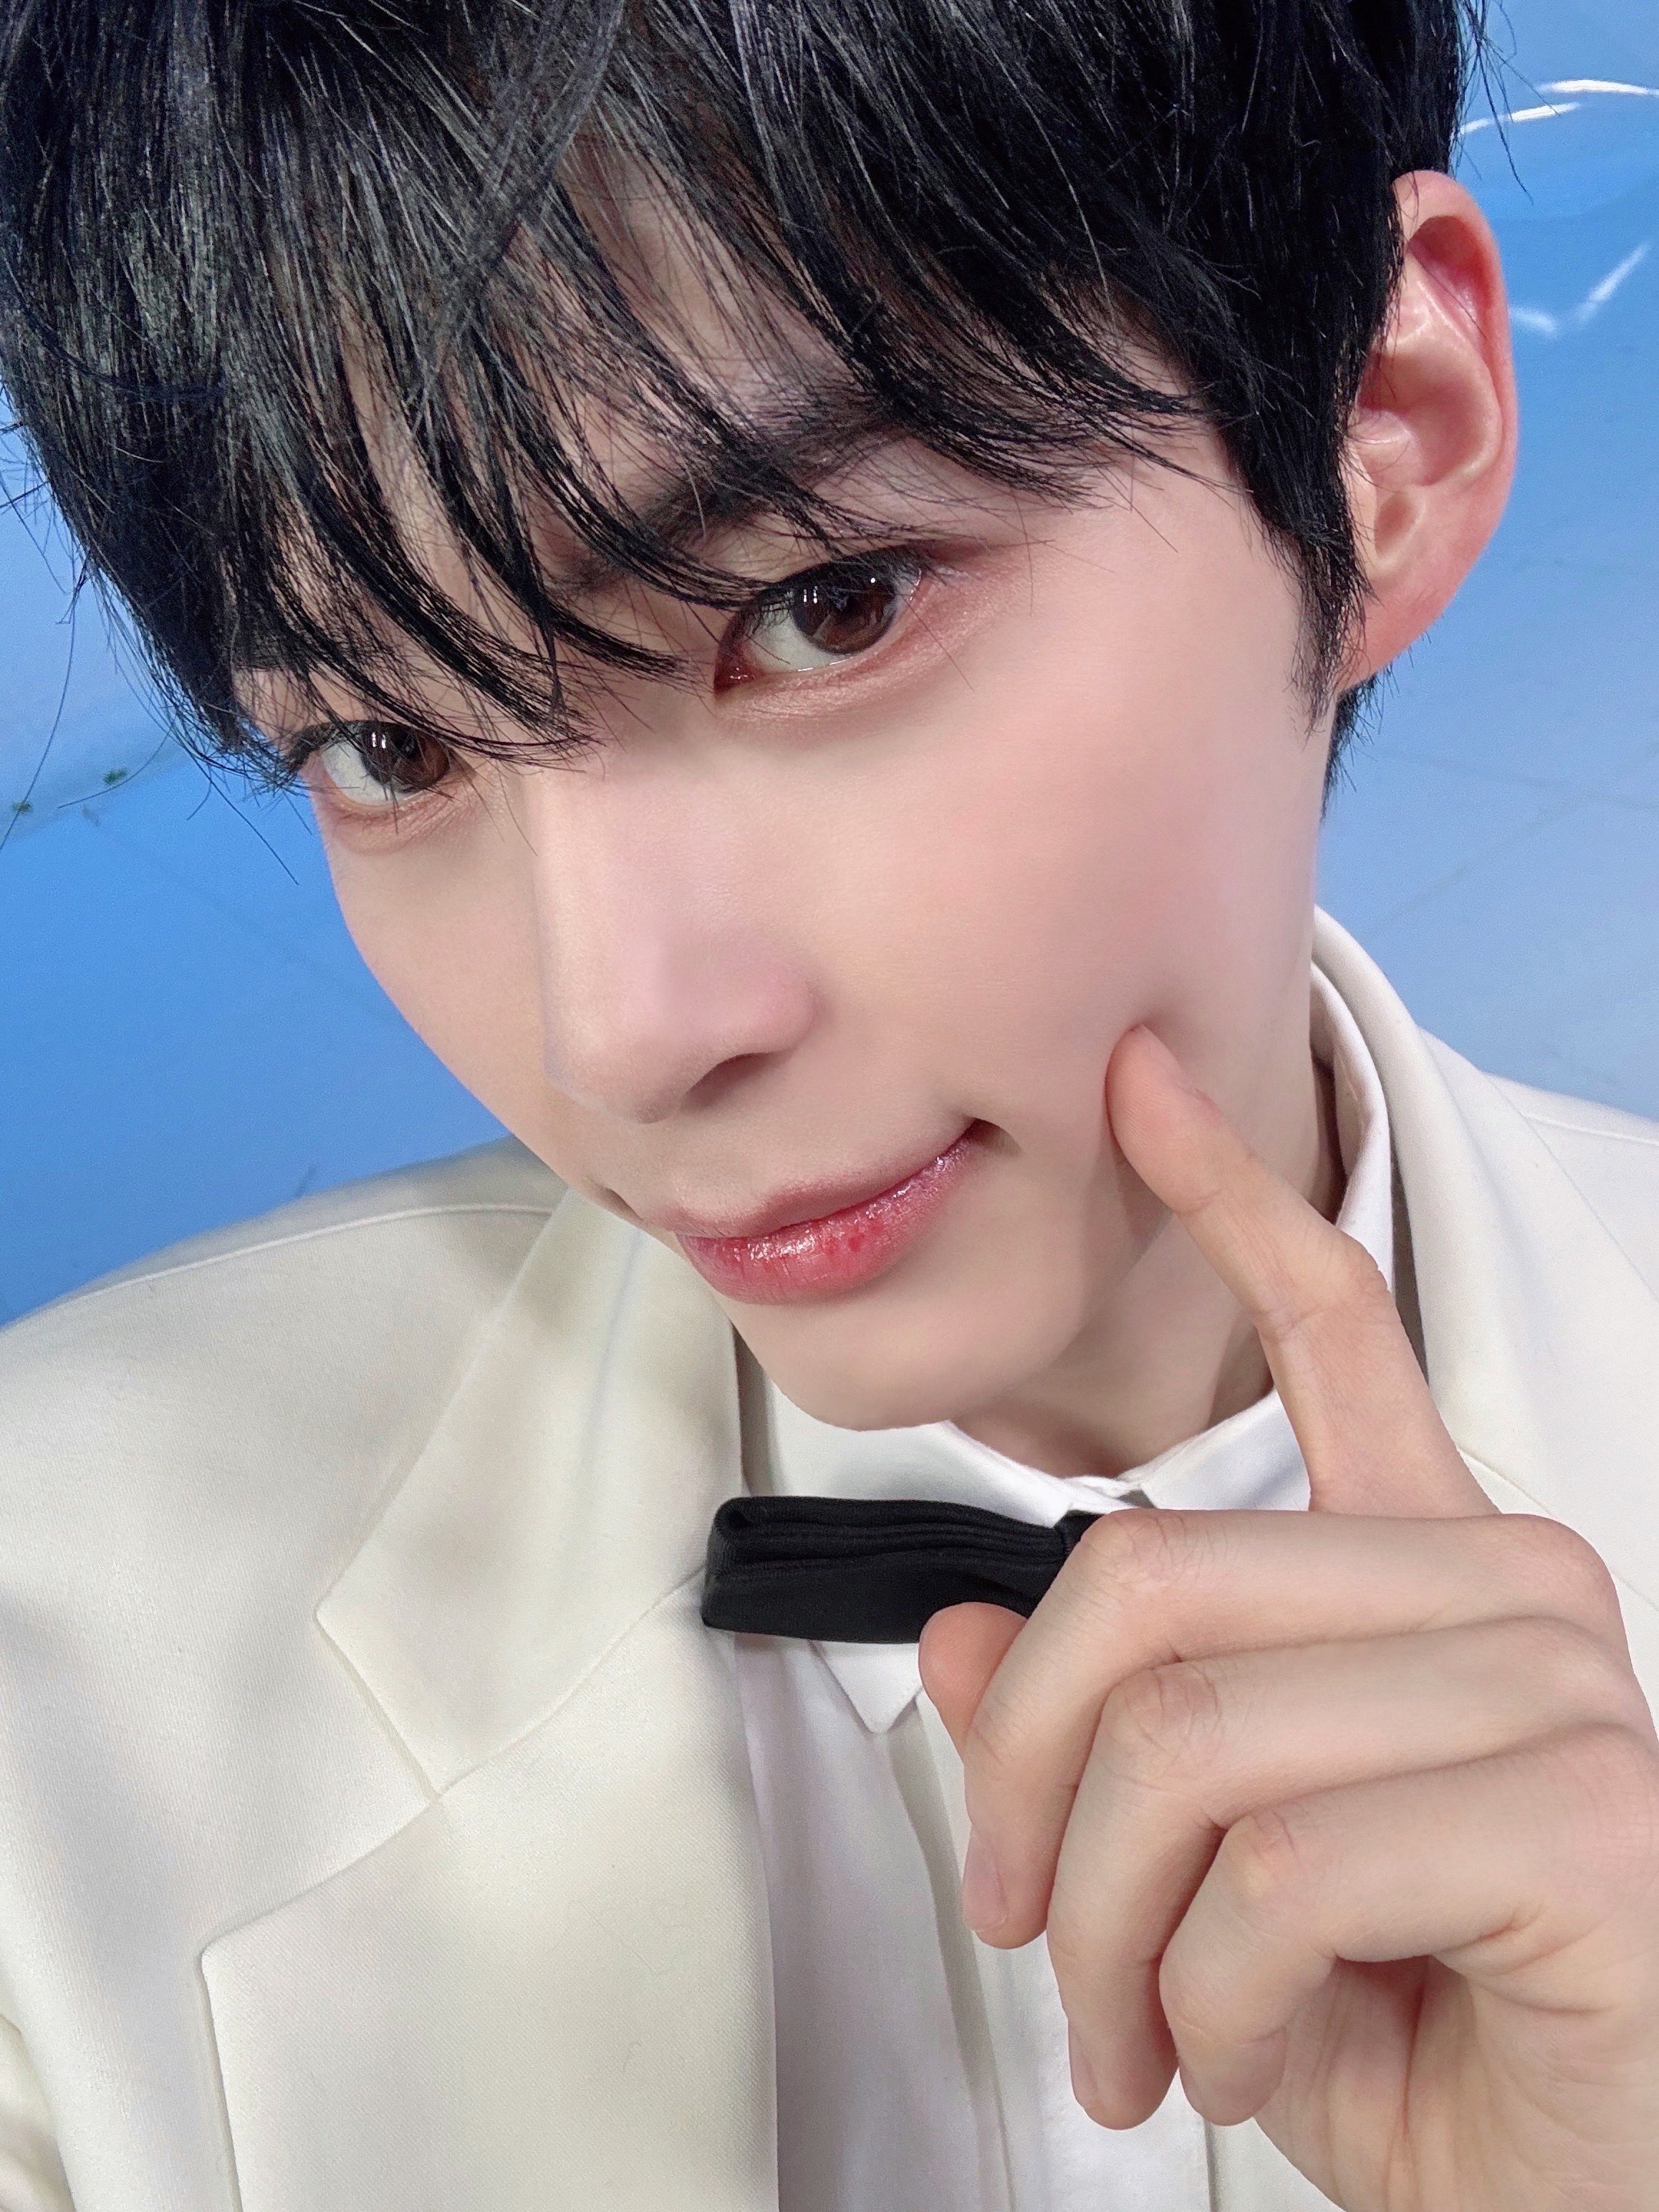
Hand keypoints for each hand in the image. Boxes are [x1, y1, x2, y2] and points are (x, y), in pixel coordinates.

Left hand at [919, 1026, 1658, 2211]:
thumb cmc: (1433, 2046)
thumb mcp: (1210, 1895)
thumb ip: (1096, 1748)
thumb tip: (953, 1636)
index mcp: (1432, 1579)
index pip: (1334, 1337)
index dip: (1230, 1200)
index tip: (1144, 1091)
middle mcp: (1509, 1592)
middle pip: (1145, 1581)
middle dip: (1029, 1781)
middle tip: (1031, 1932)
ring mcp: (1560, 1688)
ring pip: (1188, 1734)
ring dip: (1109, 1927)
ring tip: (1137, 2037)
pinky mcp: (1589, 1817)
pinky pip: (1276, 1867)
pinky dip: (1202, 1998)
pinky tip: (1234, 2056)